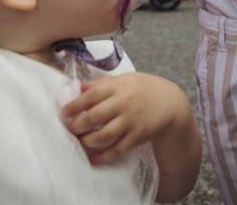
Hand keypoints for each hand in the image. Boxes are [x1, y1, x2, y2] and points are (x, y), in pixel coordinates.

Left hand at [62, 72, 184, 163]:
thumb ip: (102, 83)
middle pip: (94, 116)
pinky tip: (94, 158)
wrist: (171, 103)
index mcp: (119, 86)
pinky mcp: (138, 136)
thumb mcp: (125, 79)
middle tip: (70, 129)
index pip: (91, 95)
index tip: (64, 112)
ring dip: (88, 141)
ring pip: (104, 135)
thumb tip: (79, 88)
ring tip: (80, 141)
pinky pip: (118, 149)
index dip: (75, 105)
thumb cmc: (145, 88)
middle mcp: (124, 103)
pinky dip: (104, 156)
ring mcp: (131, 121)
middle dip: (78, 125)